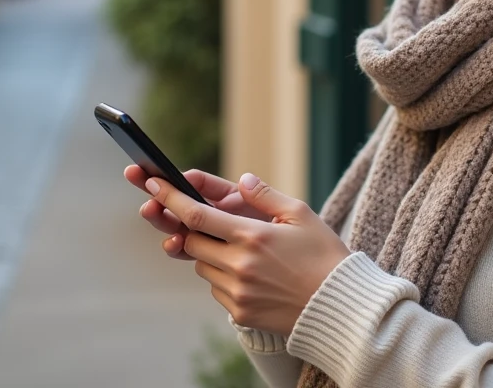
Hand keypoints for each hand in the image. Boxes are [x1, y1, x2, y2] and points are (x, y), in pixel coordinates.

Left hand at [144, 172, 351, 336]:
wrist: (339, 306)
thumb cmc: (324, 255)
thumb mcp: (301, 214)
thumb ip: (266, 195)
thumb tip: (242, 180)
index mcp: (253, 235)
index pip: (197, 214)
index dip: (170, 198)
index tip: (153, 184)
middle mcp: (240, 265)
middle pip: (193, 241)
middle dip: (195, 229)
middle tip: (214, 223)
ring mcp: (238, 292)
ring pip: (202, 266)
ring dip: (211, 253)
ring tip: (244, 251)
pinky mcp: (240, 312)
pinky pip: (216, 289)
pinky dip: (223, 277)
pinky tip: (252, 274)